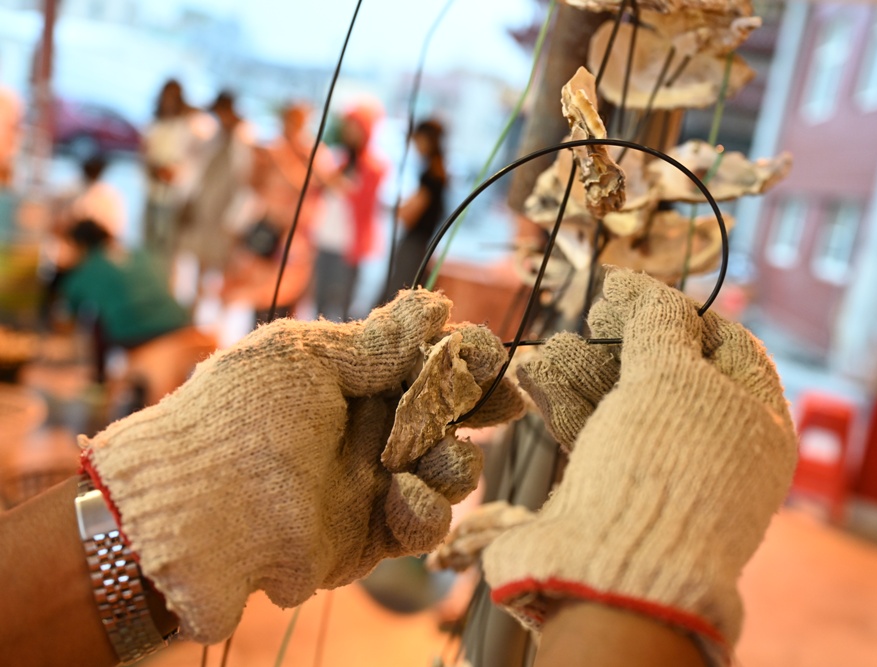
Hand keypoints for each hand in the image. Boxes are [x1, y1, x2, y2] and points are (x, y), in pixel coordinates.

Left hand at [80, 290, 522, 643]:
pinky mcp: (372, 536)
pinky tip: (402, 495)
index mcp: (354, 379)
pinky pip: (424, 523)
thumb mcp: (307, 357)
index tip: (492, 357)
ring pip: (449, 471)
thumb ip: (378, 341)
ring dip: (455, 461)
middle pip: (450, 417)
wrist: (198, 508)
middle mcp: (370, 429)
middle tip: (500, 403)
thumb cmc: (244, 416)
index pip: (427, 365)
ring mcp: (373, 484)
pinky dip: (425, 508)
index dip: (465, 360)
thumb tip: (434, 305)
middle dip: (479, 408)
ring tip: (429, 457)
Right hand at [482, 268, 796, 662]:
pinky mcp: (615, 488)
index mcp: (756, 422)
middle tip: (592, 318)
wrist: (614, 575)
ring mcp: (664, 471)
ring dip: (586, 368)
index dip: (682, 311)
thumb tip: (636, 283)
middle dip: (623, 340)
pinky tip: (536, 376)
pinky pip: (595, 430)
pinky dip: (567, 401)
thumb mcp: (669, 376)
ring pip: (624, 398)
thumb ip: (658, 320)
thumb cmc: (660, 468)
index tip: (634, 292)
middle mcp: (716, 447)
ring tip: (553, 352)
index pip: (728, 343)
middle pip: (668, 368)